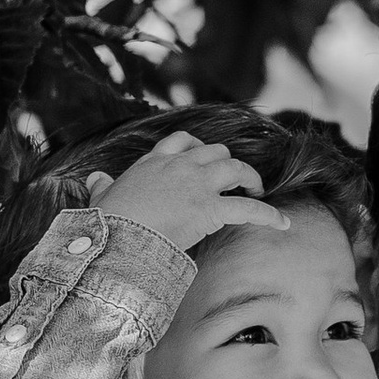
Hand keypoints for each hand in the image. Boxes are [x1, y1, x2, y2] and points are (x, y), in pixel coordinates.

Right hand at [89, 131, 288, 258]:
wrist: (116, 237)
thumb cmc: (108, 222)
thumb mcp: (102, 197)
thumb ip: (101, 186)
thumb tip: (94, 178)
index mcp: (154, 162)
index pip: (180, 141)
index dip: (196, 148)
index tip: (202, 158)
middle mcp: (179, 166)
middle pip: (215, 151)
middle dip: (228, 162)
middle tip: (235, 178)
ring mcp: (197, 185)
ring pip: (235, 168)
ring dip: (250, 177)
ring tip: (257, 190)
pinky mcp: (210, 209)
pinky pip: (248, 209)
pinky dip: (269, 215)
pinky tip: (283, 223)